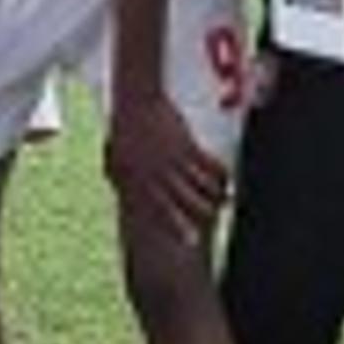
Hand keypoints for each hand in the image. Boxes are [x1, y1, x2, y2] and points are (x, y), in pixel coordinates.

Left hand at [103, 91, 229, 238]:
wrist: (136, 102)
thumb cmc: (124, 131)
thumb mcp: (115, 159)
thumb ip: (120, 180)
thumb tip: (123, 195)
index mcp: (138, 180)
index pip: (160, 211)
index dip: (177, 227)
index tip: (190, 242)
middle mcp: (157, 174)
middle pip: (187, 203)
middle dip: (202, 214)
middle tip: (212, 221)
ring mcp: (173, 160)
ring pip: (203, 187)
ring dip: (216, 196)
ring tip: (224, 202)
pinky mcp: (187, 145)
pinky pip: (211, 166)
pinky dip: (221, 175)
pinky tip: (227, 180)